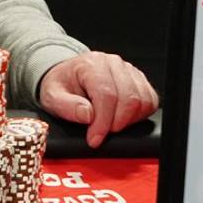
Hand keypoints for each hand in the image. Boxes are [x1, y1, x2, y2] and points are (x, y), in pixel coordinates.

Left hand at [38, 52, 157, 146]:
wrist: (68, 77)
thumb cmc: (62, 85)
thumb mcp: (52, 96)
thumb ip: (66, 106)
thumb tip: (87, 115)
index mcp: (91, 64)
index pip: (106, 95)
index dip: (103, 122)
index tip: (94, 138)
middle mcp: (113, 64)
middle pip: (128, 99)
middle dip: (116, 124)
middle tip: (102, 133)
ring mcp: (129, 71)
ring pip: (142, 100)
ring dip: (129, 120)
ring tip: (110, 125)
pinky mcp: (139, 80)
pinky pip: (150, 100)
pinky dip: (140, 115)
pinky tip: (122, 118)